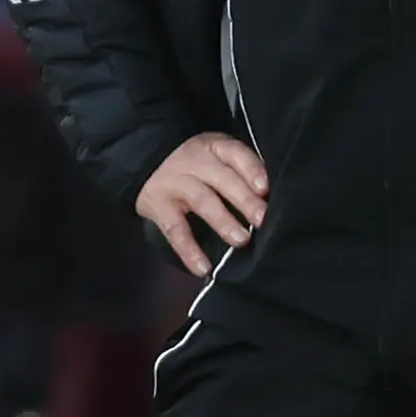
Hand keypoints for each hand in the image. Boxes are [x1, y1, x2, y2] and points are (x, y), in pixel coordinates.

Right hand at [137, 132, 268, 278]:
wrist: (146, 160)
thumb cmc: (195, 163)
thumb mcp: (216, 156)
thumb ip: (240, 171)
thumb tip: (269, 199)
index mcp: (214, 147)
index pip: (236, 155)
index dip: (251, 171)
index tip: (265, 189)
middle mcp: (195, 162)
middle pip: (222, 179)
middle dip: (244, 199)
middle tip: (261, 220)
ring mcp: (176, 183)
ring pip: (202, 201)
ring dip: (223, 221)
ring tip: (241, 240)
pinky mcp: (159, 206)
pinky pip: (175, 230)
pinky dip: (189, 251)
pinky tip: (203, 268)